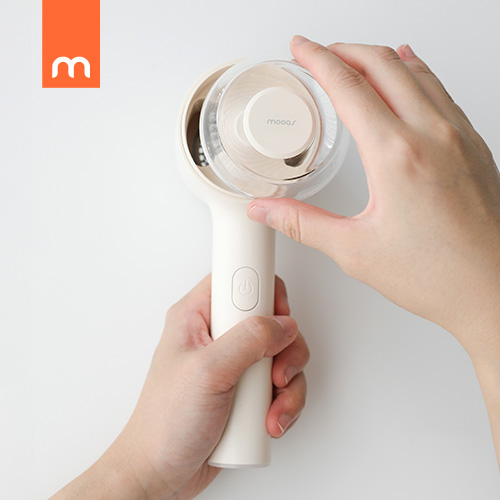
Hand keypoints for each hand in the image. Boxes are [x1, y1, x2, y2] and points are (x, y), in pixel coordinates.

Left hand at [51, 275, 307, 499]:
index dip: (263, 290)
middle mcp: (217, 336)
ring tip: (272, 407)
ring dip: (288, 383)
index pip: (237, 279)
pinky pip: (280, 384)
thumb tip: (283, 325)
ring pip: (280, 354)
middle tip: (276, 371)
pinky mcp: (245, 389)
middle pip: (270, 319)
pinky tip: (270, 420)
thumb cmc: (165, 423)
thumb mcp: (208, 372)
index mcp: (197, 317)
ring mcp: (233, 364)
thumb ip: (249, 340)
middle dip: (284, 348)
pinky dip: (284, 403)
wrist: (161, 473)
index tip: (279, 310)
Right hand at [248, 37, 499, 358]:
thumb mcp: (354, 250)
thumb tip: (266, 209)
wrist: (493, 292)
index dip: (318, 61)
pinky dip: (417, 73)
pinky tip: (410, 74)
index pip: (347, 87)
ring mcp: (458, 136)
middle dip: (345, 50)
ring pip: (416, 71)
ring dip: (380, 57)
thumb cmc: (437, 274)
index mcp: (396, 155)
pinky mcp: (474, 146)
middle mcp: (432, 135)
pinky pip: (441, 91)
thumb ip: (302, 223)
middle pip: (382, 64)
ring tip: (357, 57)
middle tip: (321, 52)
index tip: (302, 49)